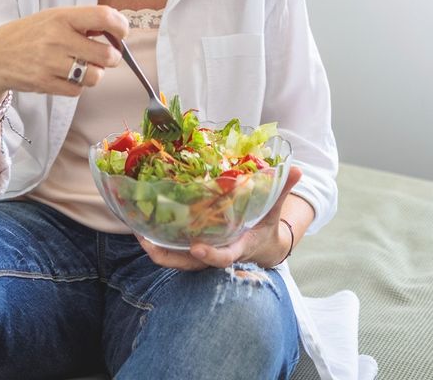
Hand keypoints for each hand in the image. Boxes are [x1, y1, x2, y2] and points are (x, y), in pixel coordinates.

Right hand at [0, 5, 128, 104]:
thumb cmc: (29, 35)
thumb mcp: (52, 18)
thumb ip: (81, 23)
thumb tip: (115, 33)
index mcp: (62, 17)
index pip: (103, 17)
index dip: (120, 27)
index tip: (121, 34)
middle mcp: (57, 39)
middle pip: (107, 55)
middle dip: (111, 58)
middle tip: (103, 55)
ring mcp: (50, 63)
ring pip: (95, 76)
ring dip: (94, 74)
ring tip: (82, 67)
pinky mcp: (45, 83)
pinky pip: (78, 90)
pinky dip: (77, 86)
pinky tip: (65, 76)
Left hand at [138, 166, 303, 269]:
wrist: (262, 247)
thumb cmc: (266, 226)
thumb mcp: (274, 209)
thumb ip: (282, 190)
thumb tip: (297, 169)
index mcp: (237, 247)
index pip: (223, 257)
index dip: (210, 255)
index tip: (196, 247)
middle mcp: (216, 254)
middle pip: (189, 263)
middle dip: (167, 255)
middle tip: (145, 240)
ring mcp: (203, 254)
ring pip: (176, 258)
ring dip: (155, 248)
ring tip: (135, 229)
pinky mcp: (193, 250)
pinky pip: (172, 250)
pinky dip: (157, 241)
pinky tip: (141, 224)